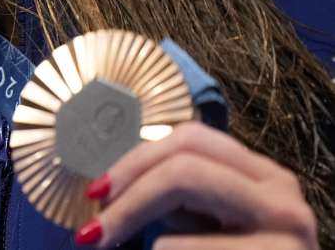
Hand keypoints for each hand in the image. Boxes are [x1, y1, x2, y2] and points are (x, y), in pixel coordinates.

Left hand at [76, 121, 317, 249]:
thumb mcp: (200, 230)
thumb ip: (173, 202)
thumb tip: (106, 186)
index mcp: (260, 176)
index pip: (189, 140)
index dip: (135, 161)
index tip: (96, 192)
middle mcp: (280, 190)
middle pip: (184, 159)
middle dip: (127, 189)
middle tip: (91, 230)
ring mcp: (287, 224)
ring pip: (183, 181)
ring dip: (134, 216)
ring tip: (112, 244)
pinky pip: (180, 243)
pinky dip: (161, 249)